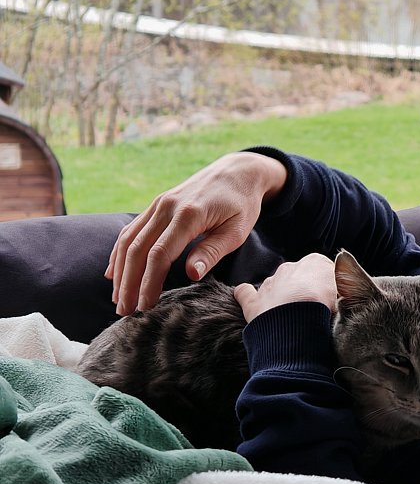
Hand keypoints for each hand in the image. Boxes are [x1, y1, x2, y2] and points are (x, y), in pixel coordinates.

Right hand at [107, 151, 287, 314]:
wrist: (238, 171)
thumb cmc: (242, 204)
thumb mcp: (237, 230)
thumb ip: (212, 251)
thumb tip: (191, 274)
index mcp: (188, 214)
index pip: (159, 255)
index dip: (149, 283)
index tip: (145, 307)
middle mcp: (166, 207)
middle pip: (137, 250)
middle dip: (128, 284)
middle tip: (125, 312)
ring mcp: (158, 204)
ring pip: (128, 240)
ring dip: (120, 271)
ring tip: (119, 299)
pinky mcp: (156, 205)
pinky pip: (131, 230)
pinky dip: (119, 252)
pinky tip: (114, 272)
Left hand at [233, 253, 336, 321]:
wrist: (297, 320)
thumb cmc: (326, 307)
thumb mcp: (346, 296)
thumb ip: (344, 292)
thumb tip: (344, 297)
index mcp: (315, 262)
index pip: (325, 271)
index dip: (329, 288)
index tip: (332, 302)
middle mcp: (291, 268)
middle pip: (299, 277)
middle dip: (304, 291)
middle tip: (313, 313)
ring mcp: (270, 284)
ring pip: (275, 286)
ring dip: (281, 298)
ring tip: (291, 319)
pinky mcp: (253, 301)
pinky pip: (246, 293)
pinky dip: (247, 296)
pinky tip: (253, 303)